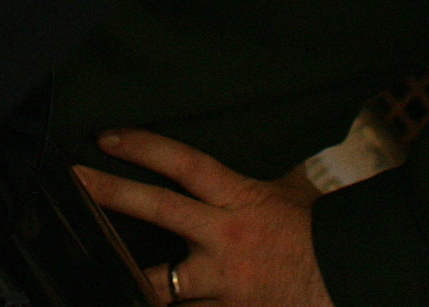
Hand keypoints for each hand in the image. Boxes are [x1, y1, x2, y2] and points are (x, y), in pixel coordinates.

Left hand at [75, 129, 335, 306]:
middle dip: (113, 194)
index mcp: (241, 200)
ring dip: (128, 276)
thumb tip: (247, 159)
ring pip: (159, 282)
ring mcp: (224, 283)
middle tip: (76, 180)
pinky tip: (131, 300)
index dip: (145, 147)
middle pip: (159, 209)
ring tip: (90, 269)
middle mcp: (225, 239)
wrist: (352, 280)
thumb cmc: (323, 234)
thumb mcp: (293, 194)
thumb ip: (258, 181)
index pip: (185, 164)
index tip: (108, 137)